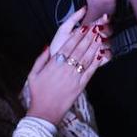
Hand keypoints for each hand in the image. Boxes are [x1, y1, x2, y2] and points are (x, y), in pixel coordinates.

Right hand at [27, 7, 110, 123]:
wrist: (45, 112)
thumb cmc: (38, 93)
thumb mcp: (33, 74)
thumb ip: (40, 59)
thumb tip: (48, 46)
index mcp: (54, 64)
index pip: (68, 45)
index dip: (77, 35)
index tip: (84, 25)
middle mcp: (66, 68)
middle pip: (80, 48)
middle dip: (90, 35)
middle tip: (98, 24)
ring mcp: (74, 76)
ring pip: (87, 57)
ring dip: (95, 44)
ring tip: (102, 34)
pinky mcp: (81, 85)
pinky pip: (91, 70)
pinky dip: (97, 61)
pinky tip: (103, 52)